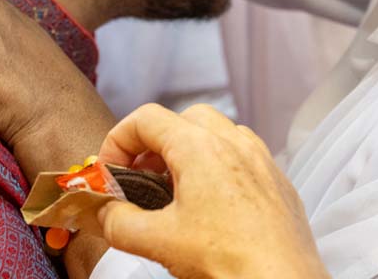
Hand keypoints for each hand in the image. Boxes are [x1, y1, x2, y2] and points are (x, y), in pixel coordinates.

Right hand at [95, 104, 328, 278]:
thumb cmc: (228, 259)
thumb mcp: (158, 242)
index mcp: (201, 147)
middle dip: (155, 143)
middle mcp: (234, 143)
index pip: (147, 118)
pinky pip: (243, 155)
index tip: (111, 172)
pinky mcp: (277, 180)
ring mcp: (261, 159)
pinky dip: (219, 165)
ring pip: (217, 132)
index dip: (118, 141)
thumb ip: (118, 222)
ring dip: (189, 151)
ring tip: (174, 190)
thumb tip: (101, 213)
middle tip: (139, 178)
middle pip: (183, 119)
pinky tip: (211, 203)